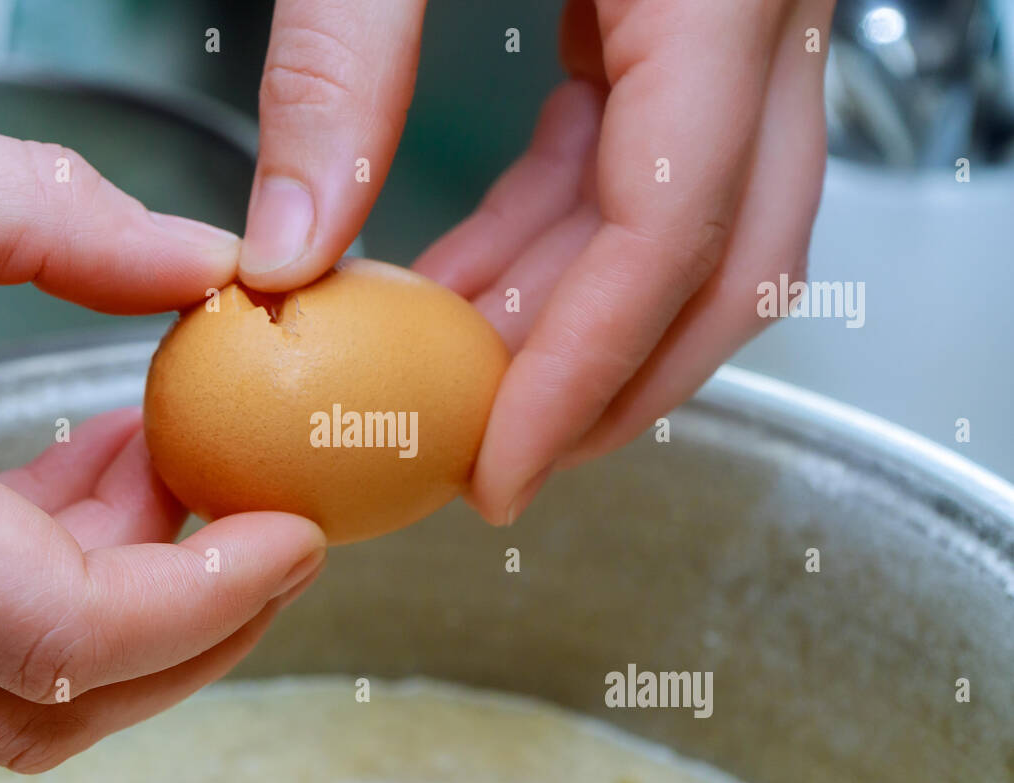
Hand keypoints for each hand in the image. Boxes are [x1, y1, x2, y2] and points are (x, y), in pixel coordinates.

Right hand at [0, 69, 325, 771]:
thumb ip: (39, 215)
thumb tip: (193, 259)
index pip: (61, 632)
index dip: (208, 601)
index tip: (292, 536)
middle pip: (45, 701)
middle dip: (191, 630)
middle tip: (265, 528)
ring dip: (119, 598)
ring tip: (172, 462)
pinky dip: (41, 576)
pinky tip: (87, 471)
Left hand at [240, 0, 833, 522]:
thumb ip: (341, 67)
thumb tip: (288, 256)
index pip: (674, 231)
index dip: (584, 373)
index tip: (499, 473)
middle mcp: (758, 11)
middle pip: (727, 261)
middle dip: (613, 385)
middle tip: (498, 469)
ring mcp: (732, 19)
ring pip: (694, 230)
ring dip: (575, 327)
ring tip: (455, 393)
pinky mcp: (677, 18)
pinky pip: (639, 169)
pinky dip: (555, 249)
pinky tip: (464, 293)